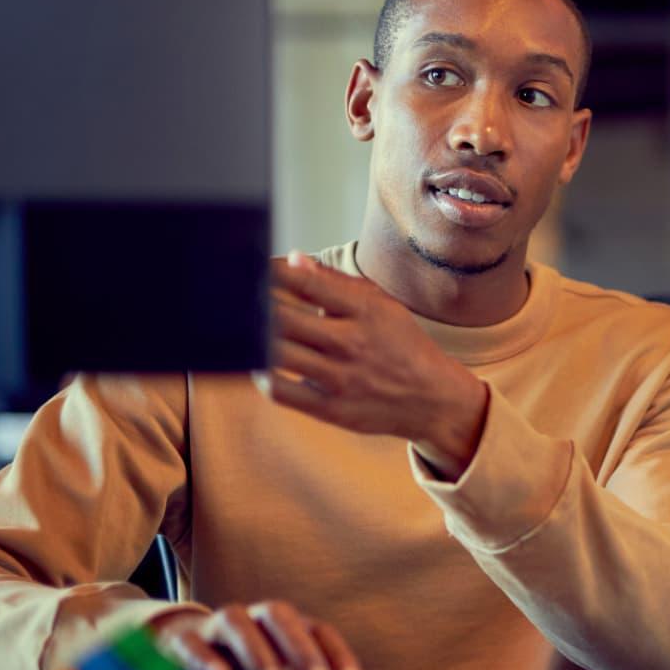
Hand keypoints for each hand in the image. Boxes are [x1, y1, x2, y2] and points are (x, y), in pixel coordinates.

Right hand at [152, 602, 364, 669]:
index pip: (319, 630)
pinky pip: (192, 643)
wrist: (181, 646)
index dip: (338, 657)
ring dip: (260, 655)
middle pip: (282, 618)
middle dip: (303, 653)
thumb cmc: (241, 666)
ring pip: (238, 624)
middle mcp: (254, 617)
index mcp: (285, 625)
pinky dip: (206, 658)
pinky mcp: (181, 639)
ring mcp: (216, 625)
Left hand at [264, 251, 488, 475]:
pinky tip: (259, 364)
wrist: (433, 399)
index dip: (271, 274)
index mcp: (366, 310)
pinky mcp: (332, 410)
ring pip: (278, 354)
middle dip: (255, 306)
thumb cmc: (401, 345)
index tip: (253, 269)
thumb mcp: (381, 305)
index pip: (306, 284)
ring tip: (244, 329)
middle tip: (236, 299)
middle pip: (284, 318)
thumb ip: (336, 283)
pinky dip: (262, 375)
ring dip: (255, 339)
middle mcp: (353, 343)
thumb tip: (292, 259)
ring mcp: (341, 379)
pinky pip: (281, 392)